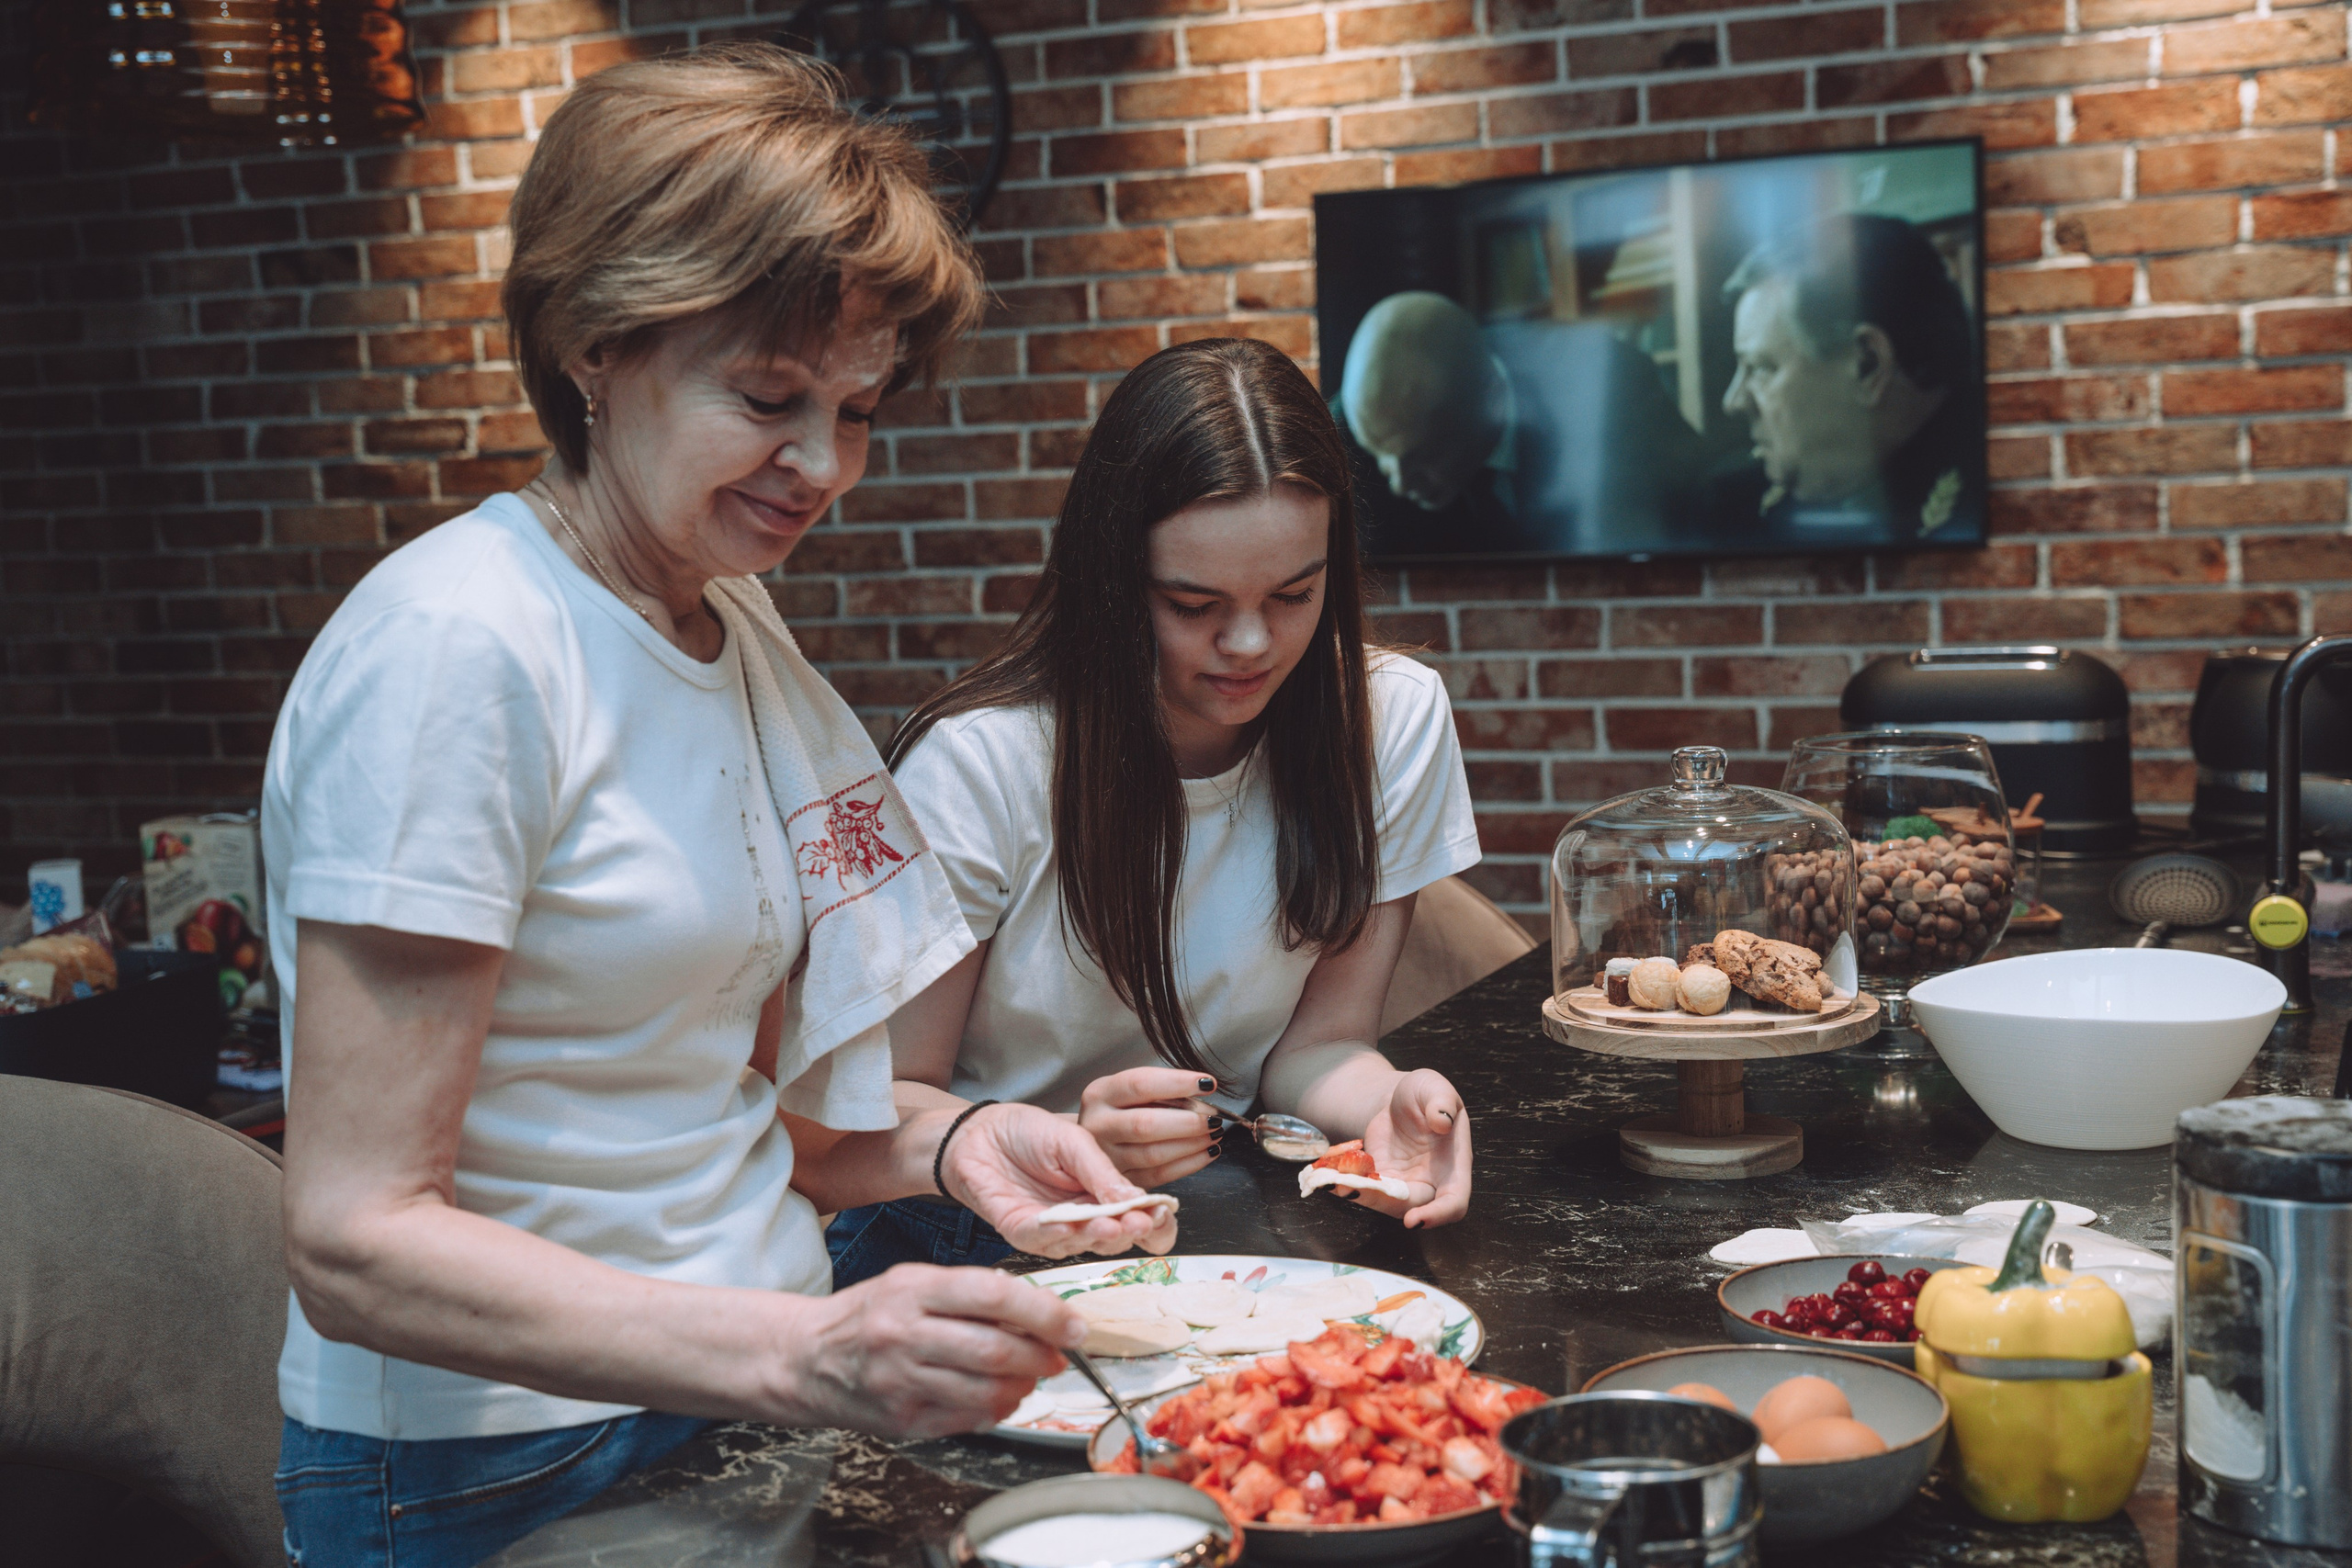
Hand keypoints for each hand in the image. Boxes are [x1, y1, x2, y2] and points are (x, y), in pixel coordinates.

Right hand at [789, 1263, 1085, 1435]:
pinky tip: (998, 1396)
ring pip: (986, 1391)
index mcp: (912, 1290)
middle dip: (1042, 1357)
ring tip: (1028, 1377)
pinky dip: (995, 1410)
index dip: (1044, 1313)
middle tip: (1058, 1356)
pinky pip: (967, 1419)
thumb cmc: (869, 1315)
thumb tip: (1038, 1312)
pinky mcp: (903, 1420)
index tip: (1074, 1325)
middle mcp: (904, 1335)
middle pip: (995, 1350)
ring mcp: (901, 1382)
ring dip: (1023, 1388)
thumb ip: (971, 1292)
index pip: (993, 1295)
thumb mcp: (913, 1282)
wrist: (806, 1358)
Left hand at [943, 1102, 1180, 1257]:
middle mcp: (1083, 1219)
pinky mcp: (1020, 1232)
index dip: (1156, 1224)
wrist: (981, 1131)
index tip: (1163, 1213)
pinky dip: (1054, 1234)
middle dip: (1130, 1232)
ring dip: (1096, 1237)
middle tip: (1139, 1221)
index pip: (1140, 1221)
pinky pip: (1039, 1240)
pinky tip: (1067, 1224)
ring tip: (1111, 1224)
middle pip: (1115, 1240)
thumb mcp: (1074, 1142)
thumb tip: (1137, 1200)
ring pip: (1080, 1245)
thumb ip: (1102, 1171)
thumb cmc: (1029, 1133)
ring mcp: (1052, 1230)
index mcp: (1104, 1196)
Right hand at [1076, 1066, 1222, 1186]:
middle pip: (1145, 1124)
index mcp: (1099, 1094)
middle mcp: (1098, 1125)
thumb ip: (1159, 1090)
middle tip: (1214, 1117)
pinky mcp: (1121, 1178)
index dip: (1177, 1083)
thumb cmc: (1118, 1110)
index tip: (1207, 1083)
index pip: (1140, 1084)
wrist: (1086, 1142)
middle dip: (1187, 1122)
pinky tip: (1207, 1152)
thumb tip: (1202, 1094)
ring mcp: (1106, 1157)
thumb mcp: (1126, 1091)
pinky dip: (1189, 1164)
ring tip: (1214, 1133)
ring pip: (1154, 1154)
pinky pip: (1159, 1175)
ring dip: (1192, 1144)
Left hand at [1345, 1069, 1471, 1228]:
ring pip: (1384, 1202)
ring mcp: (1404, 1184)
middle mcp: (1431, 1181)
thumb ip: (1443, 1100)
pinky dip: (1347, 1185)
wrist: (1396, 1099)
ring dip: (1359, 1194)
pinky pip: (1366, 1190)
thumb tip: (1443, 1120)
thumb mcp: (1434, 1086)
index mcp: (1453, 1164)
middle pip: (1413, 1207)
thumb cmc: (1423, 1094)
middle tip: (1354, 1188)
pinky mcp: (1381, 1181)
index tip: (1413, 1220)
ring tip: (1335, 1179)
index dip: (1438, 1215)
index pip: (1454, 1201)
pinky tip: (1327, 1174)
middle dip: (1383, 1203)